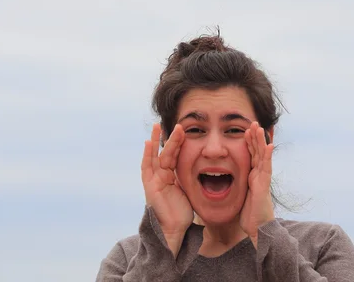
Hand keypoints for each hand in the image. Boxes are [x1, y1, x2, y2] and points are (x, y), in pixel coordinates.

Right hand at [141, 123, 192, 256]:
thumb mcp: (189, 191)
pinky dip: (147, 154)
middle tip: (177, 124)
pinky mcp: (150, 185)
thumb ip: (191, 179)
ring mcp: (154, 180)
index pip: (175, 155)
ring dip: (157, 141)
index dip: (179, 143)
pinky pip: (147, 167)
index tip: (184, 130)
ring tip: (158, 126)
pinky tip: (147, 142)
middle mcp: (161, 176)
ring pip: (157, 156)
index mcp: (171, 176)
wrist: (174, 229)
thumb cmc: (183, 213)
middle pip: (166, 152)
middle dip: (171, 138)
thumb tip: (206, 169)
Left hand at [240, 122, 274, 248]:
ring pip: (262, 156)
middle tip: (252, 123)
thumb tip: (218, 184)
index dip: (248, 143)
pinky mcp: (264, 185)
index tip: (244, 130)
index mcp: (251, 176)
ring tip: (258, 127)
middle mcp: (258, 176)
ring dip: (260, 141)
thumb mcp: (236, 196)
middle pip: (257, 152)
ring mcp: (262, 179)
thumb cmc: (246, 215)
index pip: (250, 155)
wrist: (255, 229)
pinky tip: (269, 145)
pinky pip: (266, 168)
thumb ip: (231, 187)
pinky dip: (268, 156)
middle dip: (254, 137)